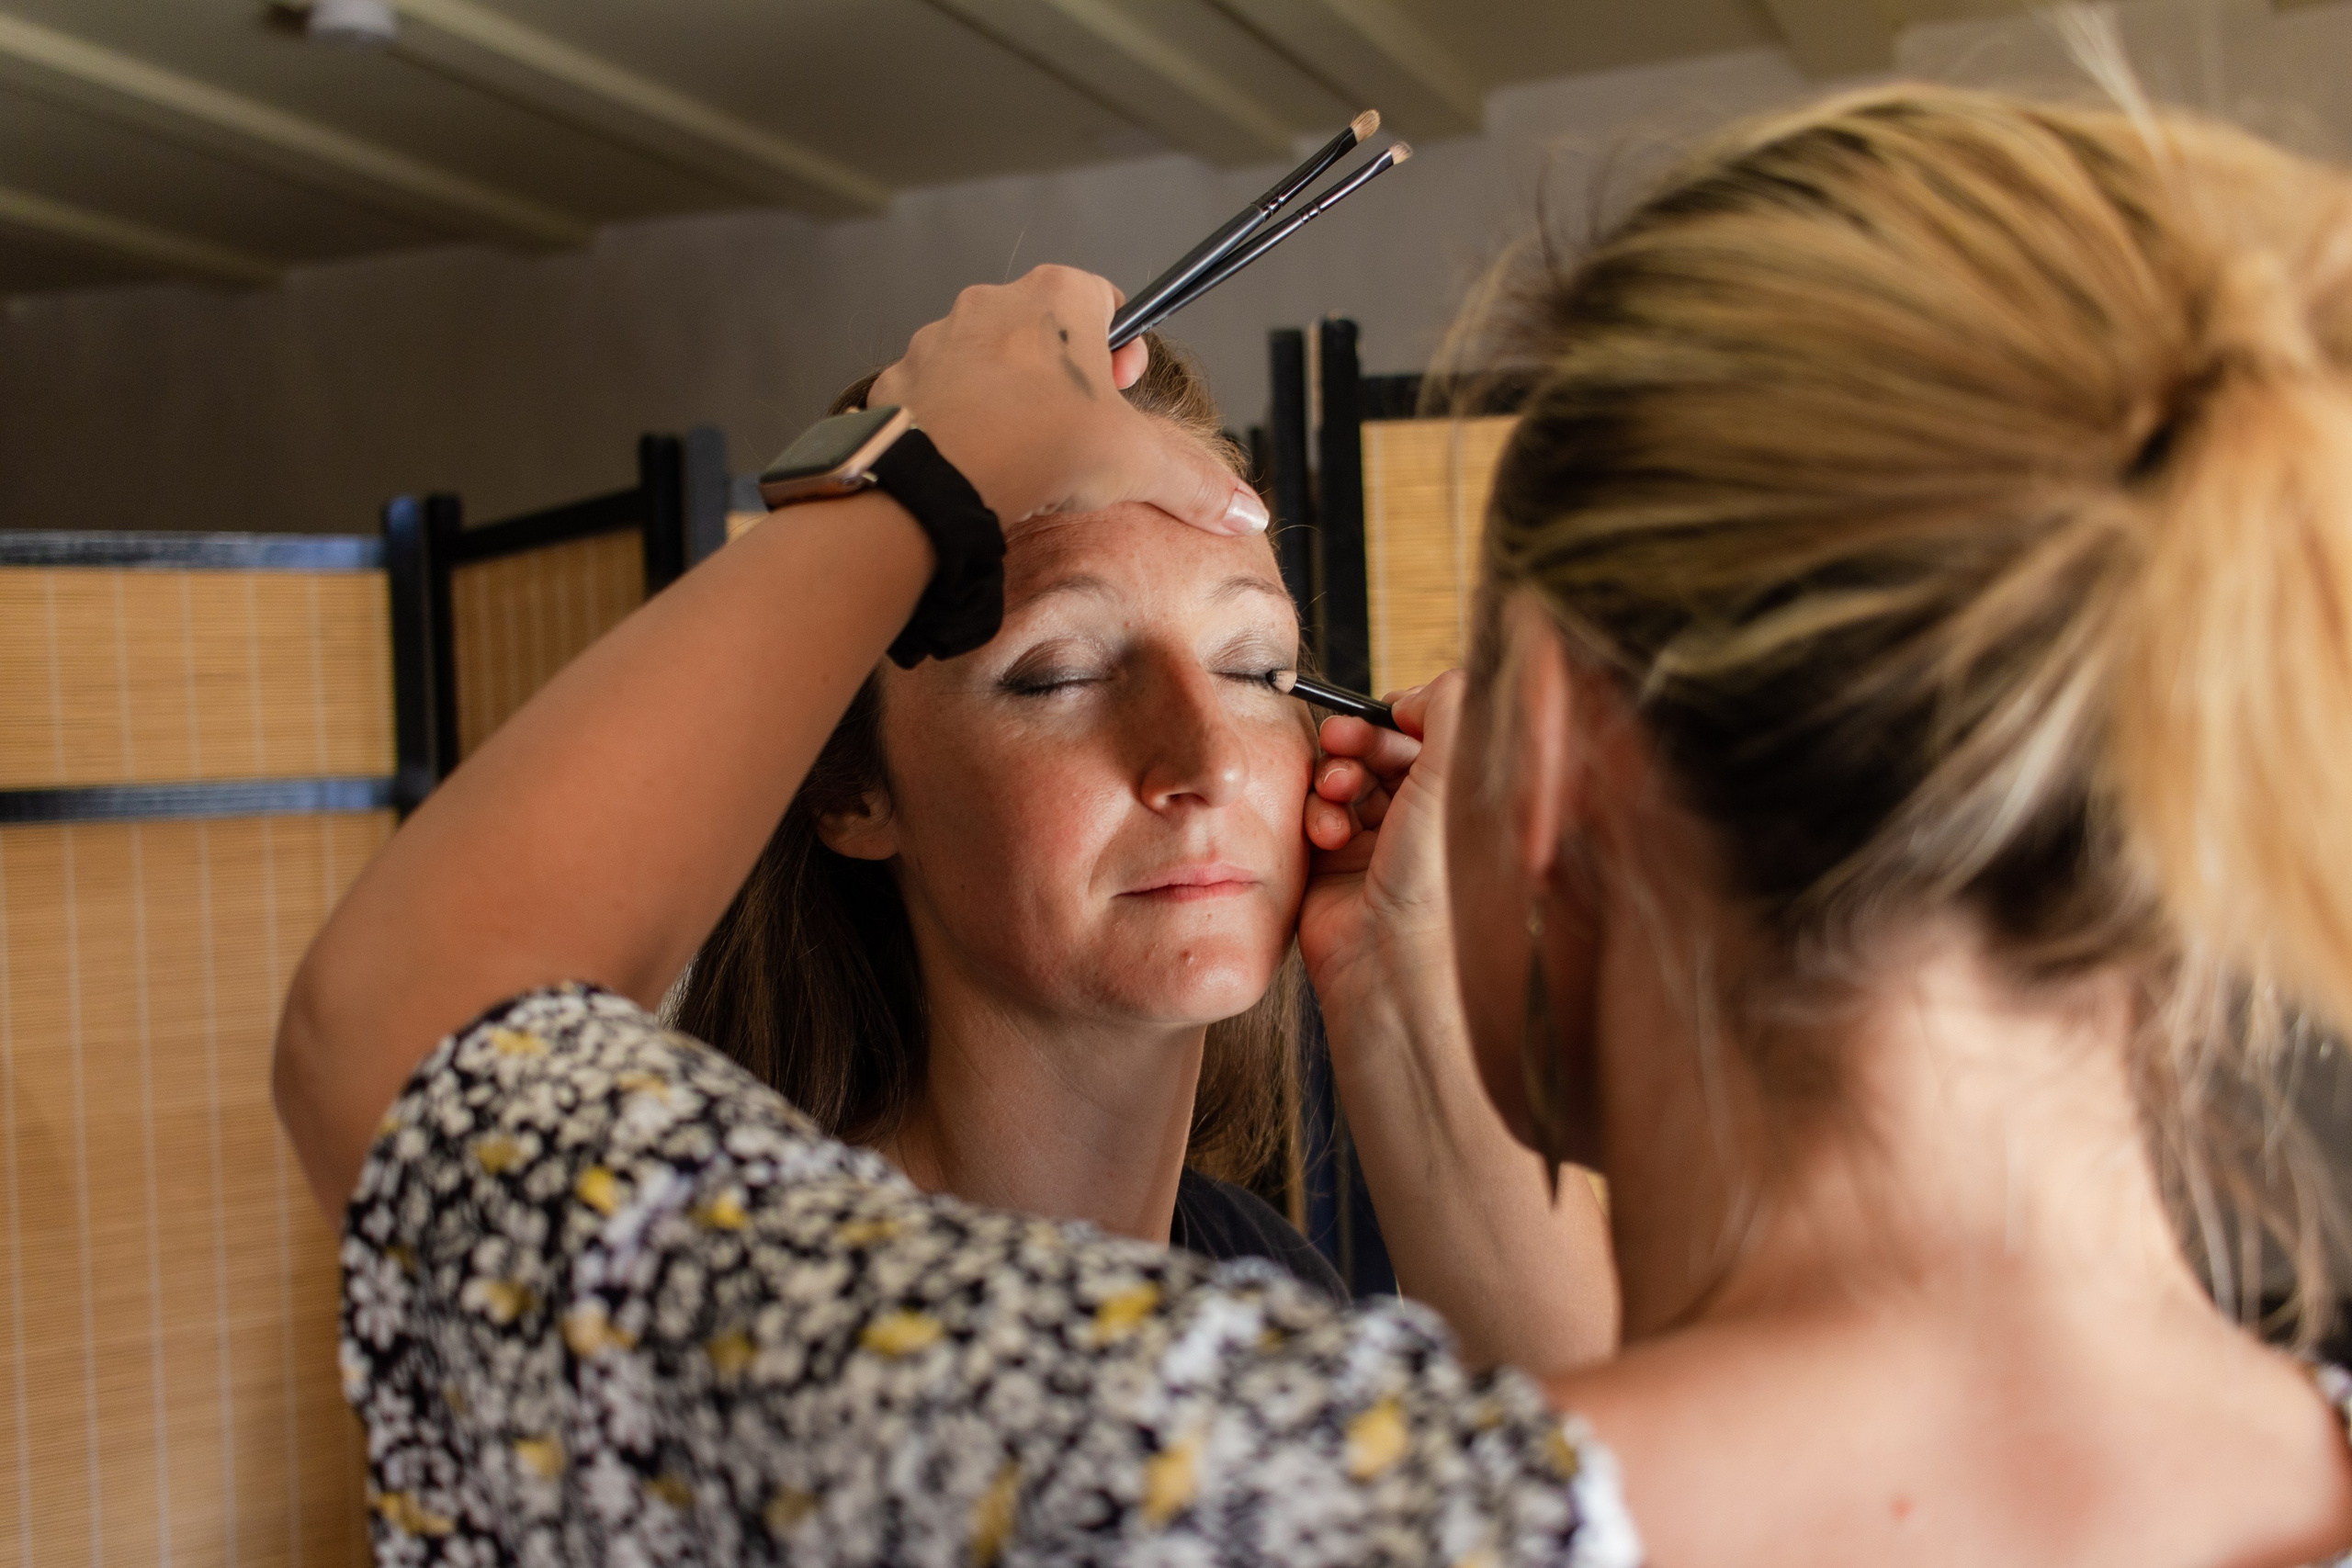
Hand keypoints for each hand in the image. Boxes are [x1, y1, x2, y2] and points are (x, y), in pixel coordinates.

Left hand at [868, 266, 1267, 534]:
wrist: (934, 480)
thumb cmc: (1040, 449)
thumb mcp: (1137, 464)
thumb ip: (1196, 482)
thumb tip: (1249, 511)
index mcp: (1057, 297)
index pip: (1105, 297)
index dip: (1121, 345)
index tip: (1123, 387)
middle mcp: (992, 301)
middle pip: (1042, 328)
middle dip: (1063, 373)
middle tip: (1077, 429)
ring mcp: (937, 337)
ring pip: (985, 358)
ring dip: (1006, 394)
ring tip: (1022, 452)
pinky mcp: (897, 379)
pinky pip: (935, 392)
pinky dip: (955, 420)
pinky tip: (971, 462)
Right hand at [1298, 675, 1462, 1058]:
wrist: (1389, 960)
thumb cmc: (1433, 881)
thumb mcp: (1453, 775)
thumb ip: (1448, 710)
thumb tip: (1426, 686)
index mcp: (1457, 798)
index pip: (1424, 735)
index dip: (1400, 717)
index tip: (1392, 713)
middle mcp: (1419, 819)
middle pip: (1377, 750)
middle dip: (1358, 740)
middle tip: (1345, 739)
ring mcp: (1376, 841)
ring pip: (1342, 779)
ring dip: (1335, 777)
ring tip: (1337, 792)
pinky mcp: (1334, 864)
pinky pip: (1315, 816)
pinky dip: (1318, 816)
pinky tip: (1327, 832)